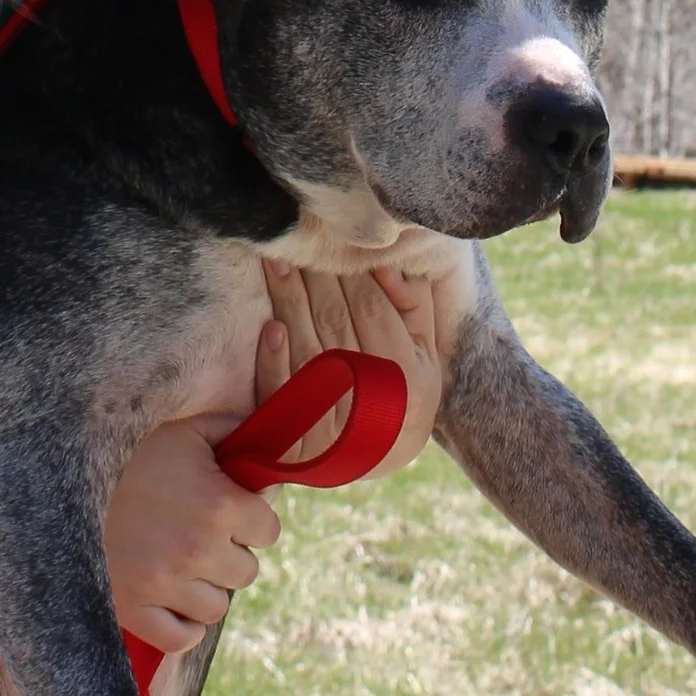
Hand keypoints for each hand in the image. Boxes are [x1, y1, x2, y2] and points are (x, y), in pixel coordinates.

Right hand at [103, 417, 281, 657]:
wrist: (55, 474)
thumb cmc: (126, 447)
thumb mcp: (184, 427)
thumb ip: (231, 432)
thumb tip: (263, 446)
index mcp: (219, 504)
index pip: (269, 530)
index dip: (252, 516)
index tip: (229, 506)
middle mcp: (198, 550)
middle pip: (246, 571)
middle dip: (228, 551)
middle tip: (198, 530)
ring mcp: (165, 584)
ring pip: (216, 607)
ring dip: (205, 587)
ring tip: (179, 561)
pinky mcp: (132, 610)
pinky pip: (181, 638)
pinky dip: (183, 625)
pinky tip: (171, 599)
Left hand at [259, 255, 449, 469]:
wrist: (378, 459)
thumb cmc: (404, 392)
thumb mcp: (424, 354)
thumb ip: (414, 308)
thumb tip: (389, 263)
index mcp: (408, 375)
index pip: (372, 308)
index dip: (350, 270)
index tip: (330, 237)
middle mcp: (373, 399)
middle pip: (336, 322)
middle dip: (314, 276)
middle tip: (294, 237)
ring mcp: (335, 424)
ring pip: (307, 349)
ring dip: (289, 302)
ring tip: (275, 262)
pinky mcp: (300, 442)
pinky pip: (283, 397)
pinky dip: (274, 363)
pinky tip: (270, 328)